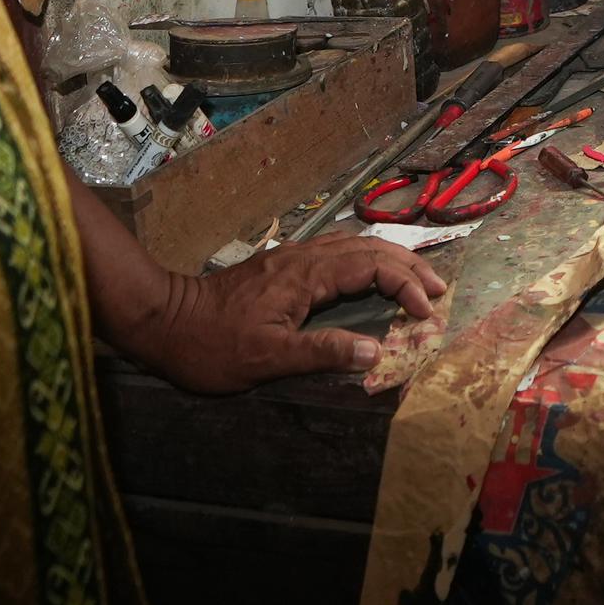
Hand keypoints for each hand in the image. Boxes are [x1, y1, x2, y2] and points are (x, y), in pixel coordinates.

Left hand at [133, 232, 449, 392]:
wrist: (163, 321)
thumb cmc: (211, 344)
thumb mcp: (267, 357)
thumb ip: (322, 351)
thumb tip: (374, 351)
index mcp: (305, 275)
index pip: (372, 266)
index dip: (406, 285)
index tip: (426, 311)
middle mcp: (302, 258)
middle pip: (369, 247)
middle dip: (410, 266)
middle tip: (440, 289)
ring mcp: (291, 259)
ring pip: (353, 246)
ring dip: (390, 261)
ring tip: (416, 280)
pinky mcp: (281, 267)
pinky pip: (336, 254)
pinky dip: (366, 263)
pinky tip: (370, 277)